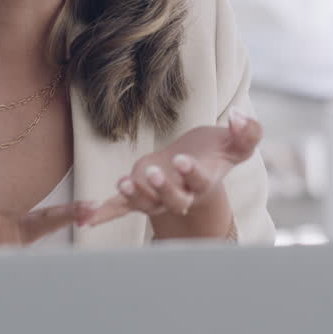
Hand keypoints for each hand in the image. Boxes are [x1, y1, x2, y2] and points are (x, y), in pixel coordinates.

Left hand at [84, 109, 261, 226]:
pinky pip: (119, 207)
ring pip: (145, 204)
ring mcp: (156, 198)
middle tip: (154, 172)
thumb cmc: (215, 153)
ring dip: (134, 196)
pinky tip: (85, 217)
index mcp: (202, 182)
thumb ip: (247, 132)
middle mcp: (180, 195)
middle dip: (162, 187)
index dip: (191, 173)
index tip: (184, 160)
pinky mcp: (137, 195)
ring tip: (124, 183)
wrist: (193, 165)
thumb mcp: (236, 143)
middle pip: (172, 199)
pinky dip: (103, 213)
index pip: (198, 181)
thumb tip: (239, 116)